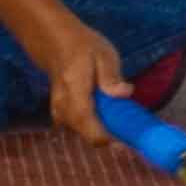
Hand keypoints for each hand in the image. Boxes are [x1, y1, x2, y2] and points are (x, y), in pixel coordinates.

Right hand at [44, 29, 132, 150]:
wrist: (56, 44)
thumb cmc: (83, 48)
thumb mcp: (104, 54)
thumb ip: (112, 75)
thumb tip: (124, 93)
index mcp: (74, 89)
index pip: (85, 121)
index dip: (105, 136)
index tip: (125, 140)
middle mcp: (62, 105)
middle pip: (85, 133)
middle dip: (108, 137)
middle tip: (129, 130)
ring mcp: (58, 111)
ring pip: (82, 132)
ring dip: (101, 131)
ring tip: (118, 121)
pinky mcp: (59, 113)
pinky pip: (77, 127)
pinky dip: (92, 126)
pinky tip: (104, 116)